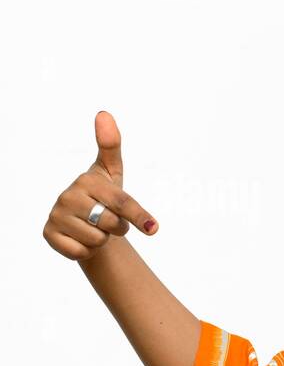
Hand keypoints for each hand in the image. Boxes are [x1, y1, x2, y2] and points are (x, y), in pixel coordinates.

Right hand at [43, 110, 157, 261]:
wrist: (84, 222)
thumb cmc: (103, 195)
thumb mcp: (112, 171)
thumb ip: (111, 145)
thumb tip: (103, 113)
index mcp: (87, 180)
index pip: (122, 202)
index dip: (140, 217)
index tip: (154, 229)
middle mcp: (67, 196)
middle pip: (113, 224)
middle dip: (119, 228)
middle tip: (111, 221)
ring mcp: (56, 215)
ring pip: (98, 240)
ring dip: (102, 240)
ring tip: (95, 228)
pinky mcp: (48, 235)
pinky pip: (80, 252)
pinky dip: (86, 251)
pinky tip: (80, 238)